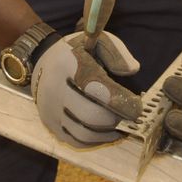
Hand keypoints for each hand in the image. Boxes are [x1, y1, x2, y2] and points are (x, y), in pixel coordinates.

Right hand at [31, 31, 141, 148]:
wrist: (43, 61)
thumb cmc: (77, 52)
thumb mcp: (97, 41)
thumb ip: (117, 53)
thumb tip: (133, 70)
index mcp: (68, 65)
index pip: (96, 89)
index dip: (120, 101)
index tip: (137, 106)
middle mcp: (55, 89)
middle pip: (90, 116)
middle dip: (115, 120)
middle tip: (130, 118)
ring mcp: (50, 110)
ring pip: (83, 133)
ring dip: (107, 134)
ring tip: (121, 126)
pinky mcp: (50, 124)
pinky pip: (75, 140)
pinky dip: (95, 140)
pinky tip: (107, 132)